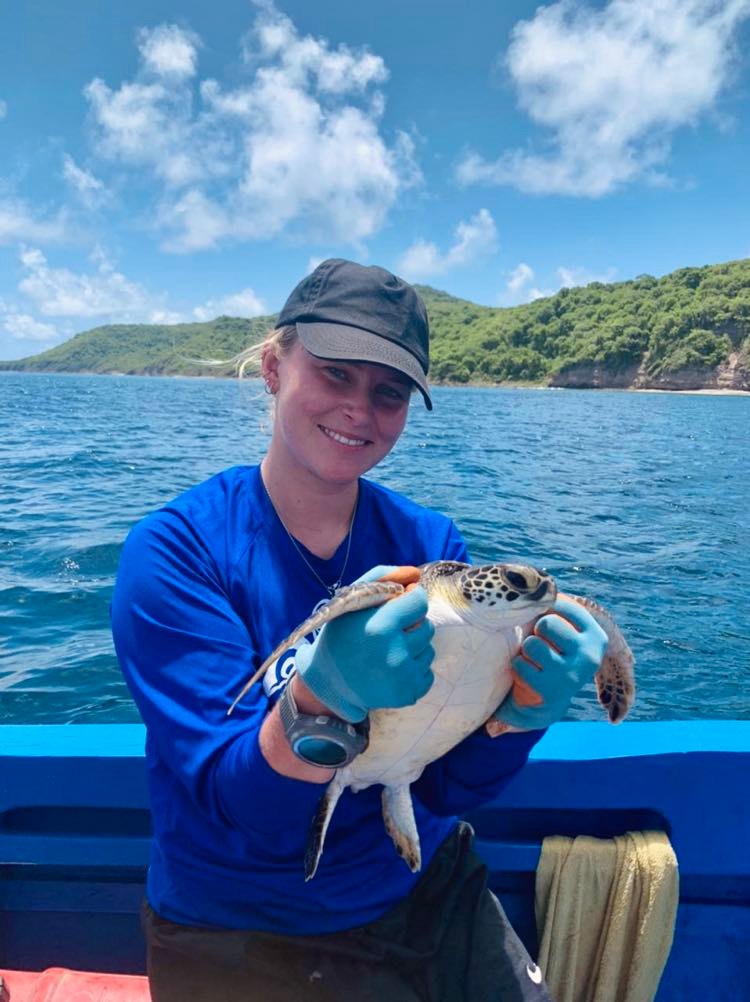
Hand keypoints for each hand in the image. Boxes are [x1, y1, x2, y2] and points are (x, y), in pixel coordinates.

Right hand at [294, 565, 433, 722]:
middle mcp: (394, 654)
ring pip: (429, 649)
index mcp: (380, 626)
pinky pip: (428, 672)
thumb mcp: (353, 599)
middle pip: (427, 626)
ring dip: (413, 647)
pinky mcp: (408, 694)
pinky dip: (414, 668)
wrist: (329, 681)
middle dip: (411, 625)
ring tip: (388, 651)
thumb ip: (383, 577)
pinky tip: (392, 668)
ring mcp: (403, 677)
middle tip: (388, 633)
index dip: (409, 601)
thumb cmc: (341, 635)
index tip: (398, 606)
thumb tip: (416, 575)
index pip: (420, 601)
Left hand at [492, 597, 607, 730]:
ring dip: (526, 651)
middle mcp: (590, 656)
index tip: (542, 616)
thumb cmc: (551, 654)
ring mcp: (572, 675)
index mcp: (596, 637)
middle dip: (536, 631)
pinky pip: (521, 664)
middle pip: (547, 623)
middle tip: (541, 644)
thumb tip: (531, 581)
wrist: (544, 702)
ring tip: (534, 660)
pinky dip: (518, 667)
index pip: (563, 604)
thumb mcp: (563, 632)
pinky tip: (528, 675)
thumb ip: (556, 608)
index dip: (544, 607)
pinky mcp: (551, 691)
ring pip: (533, 644)